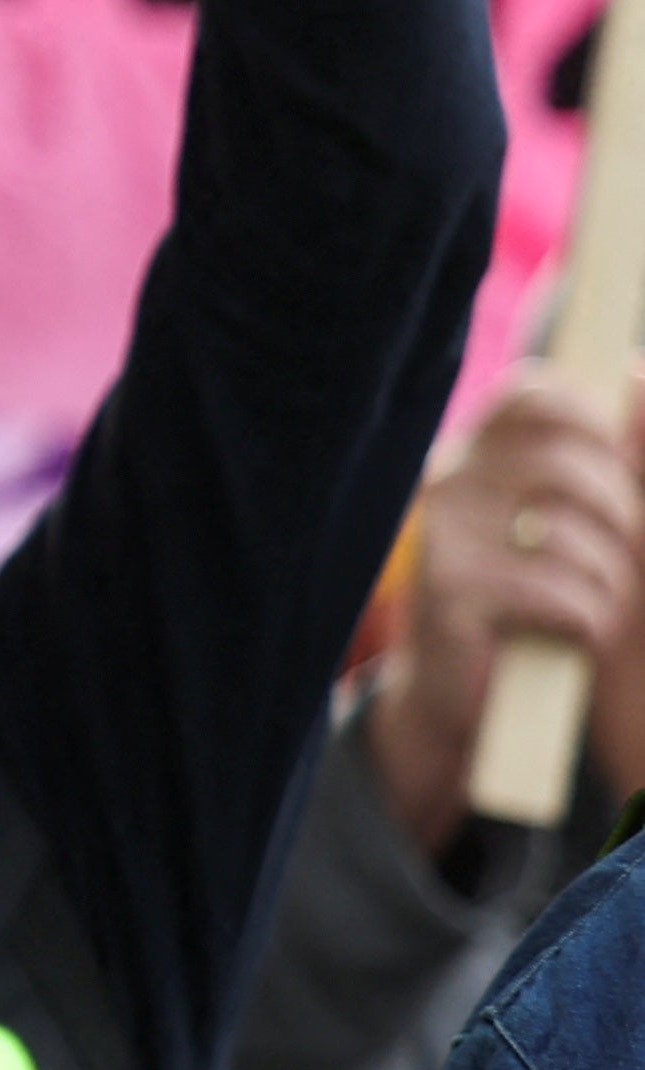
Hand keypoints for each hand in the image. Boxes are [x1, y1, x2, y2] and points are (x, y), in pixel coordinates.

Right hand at [371, 361, 642, 859]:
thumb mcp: (584, 521)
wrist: (471, 696)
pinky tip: (570, 637)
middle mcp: (451, 479)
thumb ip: (617, 451)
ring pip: (571, 537)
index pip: (537, 396)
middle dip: (620, 522)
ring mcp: (445, 534)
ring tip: (592, 608)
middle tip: (613, 561)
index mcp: (482, 451)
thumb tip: (637, 372)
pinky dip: (589, 624)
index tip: (614, 470)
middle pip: (570, 466)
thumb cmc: (543, 598)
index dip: (593, 425)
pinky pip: (560, 596)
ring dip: (609, 586)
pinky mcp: (450, 594)